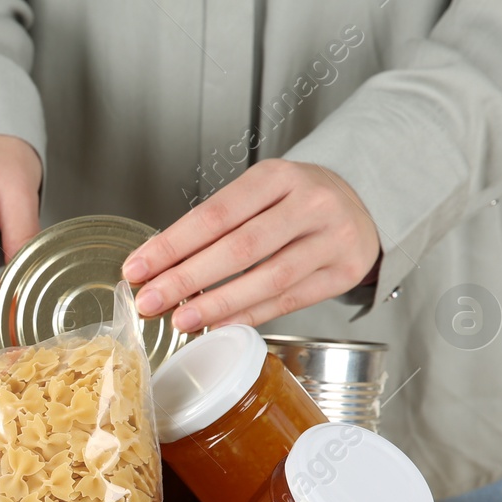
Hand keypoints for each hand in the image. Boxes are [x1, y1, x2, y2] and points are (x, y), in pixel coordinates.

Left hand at [122, 160, 379, 330]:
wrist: (364, 203)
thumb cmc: (296, 201)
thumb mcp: (260, 194)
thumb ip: (217, 226)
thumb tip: (159, 268)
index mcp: (278, 176)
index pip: (215, 214)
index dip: (172, 245)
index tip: (137, 268)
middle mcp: (309, 203)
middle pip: (239, 248)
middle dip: (187, 278)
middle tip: (150, 301)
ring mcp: (332, 239)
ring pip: (267, 279)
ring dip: (217, 304)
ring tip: (180, 320)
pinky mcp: (344, 273)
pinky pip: (290, 300)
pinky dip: (250, 315)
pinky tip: (221, 325)